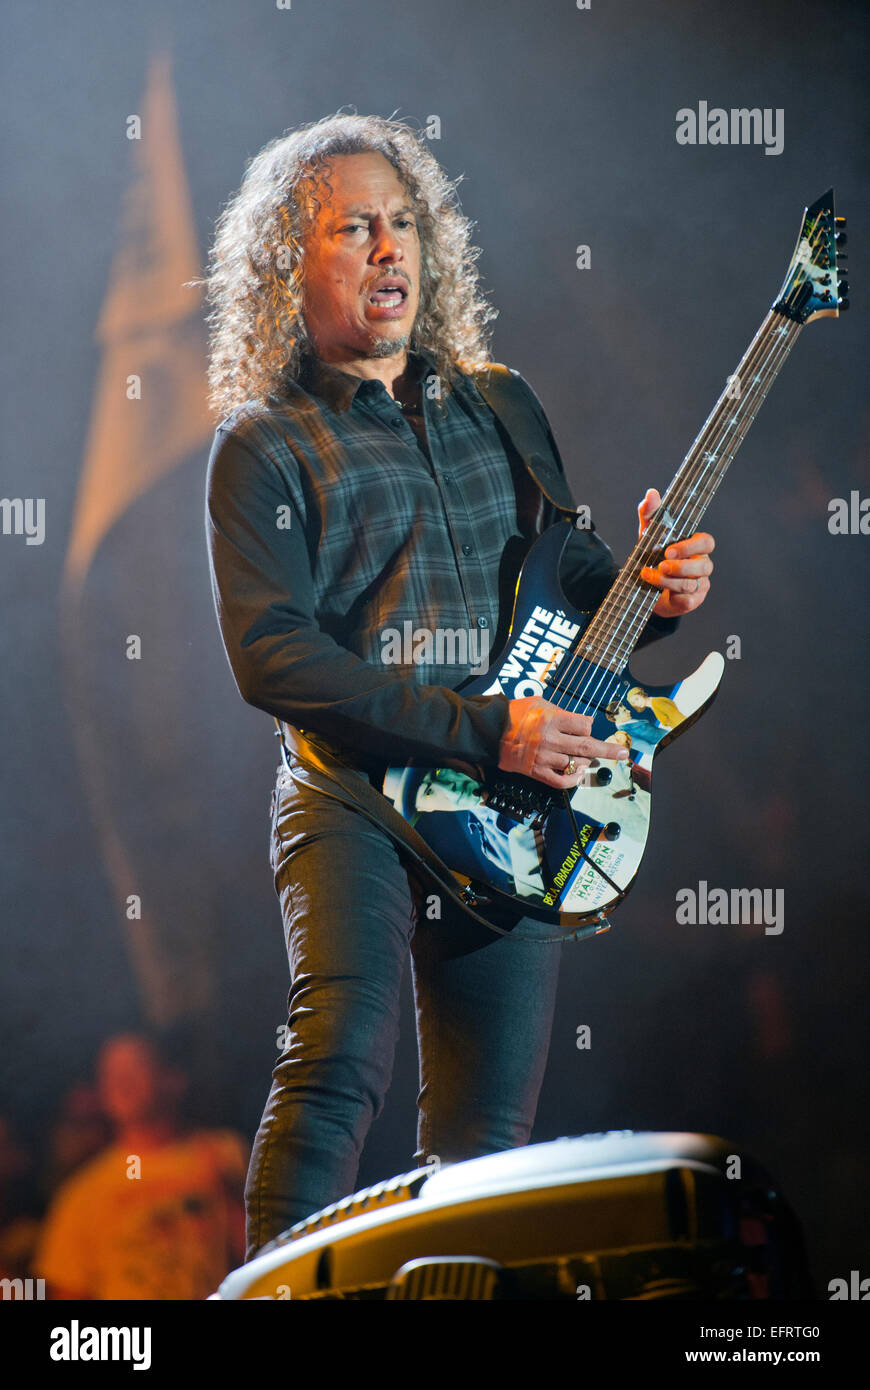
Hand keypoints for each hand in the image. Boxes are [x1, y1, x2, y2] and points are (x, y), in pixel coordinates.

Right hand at [498, 696, 628, 789]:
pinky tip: (578, 775)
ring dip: (584, 762)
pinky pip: (561, 781)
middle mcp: (550, 739)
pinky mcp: (536, 772)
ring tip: (583, 758)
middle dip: (608, 750)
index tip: (586, 727)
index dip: (588, 726)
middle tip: (623, 753)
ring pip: (575, 764)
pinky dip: (573, 780)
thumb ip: (560, 711)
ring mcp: (543, 757)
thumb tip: (580, 722)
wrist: (488, 732)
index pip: (584, 725)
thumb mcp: (538, 702)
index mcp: (551, 719)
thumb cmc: (513, 714)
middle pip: (587, 747)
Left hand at [637, 488, 713, 617]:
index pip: (707, 542)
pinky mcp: (692, 601)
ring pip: (691, 584)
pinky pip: (688, 600)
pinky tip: (659, 592)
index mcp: (696, 546)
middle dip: (680, 566)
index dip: (691, 546)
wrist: (643, 587)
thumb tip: (652, 493)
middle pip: (703, 565)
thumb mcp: (648, 535)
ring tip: (649, 576)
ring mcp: (699, 584)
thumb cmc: (652, 556)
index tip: (669, 550)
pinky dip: (672, 595)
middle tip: (660, 565)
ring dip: (668, 581)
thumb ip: (651, 514)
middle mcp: (701, 564)